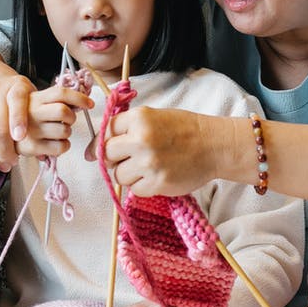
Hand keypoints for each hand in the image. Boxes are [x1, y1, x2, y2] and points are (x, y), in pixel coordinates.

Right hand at [0, 73, 35, 171]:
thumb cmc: (18, 101)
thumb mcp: (32, 102)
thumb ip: (40, 124)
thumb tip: (44, 156)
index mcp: (17, 86)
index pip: (17, 100)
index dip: (18, 119)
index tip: (20, 137)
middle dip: (6, 150)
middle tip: (13, 162)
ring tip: (3, 164)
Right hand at [12, 86, 93, 157]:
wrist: (2, 132)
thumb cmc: (27, 116)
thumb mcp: (37, 101)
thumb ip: (55, 100)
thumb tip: (83, 102)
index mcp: (35, 98)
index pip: (61, 93)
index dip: (79, 98)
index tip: (89, 104)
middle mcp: (31, 112)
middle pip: (63, 112)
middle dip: (71, 117)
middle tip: (67, 121)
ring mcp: (31, 130)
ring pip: (64, 130)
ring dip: (67, 132)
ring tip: (57, 132)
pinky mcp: (31, 147)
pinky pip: (61, 146)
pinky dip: (64, 145)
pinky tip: (56, 143)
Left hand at [103, 107, 224, 196]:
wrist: (215, 146)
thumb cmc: (184, 130)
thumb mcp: (154, 117)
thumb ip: (126, 128)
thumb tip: (92, 151)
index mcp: (140, 118)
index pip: (106, 131)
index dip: (104, 141)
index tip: (105, 149)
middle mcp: (141, 140)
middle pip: (106, 154)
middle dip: (114, 158)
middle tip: (130, 158)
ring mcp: (149, 163)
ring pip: (118, 175)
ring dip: (128, 174)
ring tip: (148, 166)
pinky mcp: (157, 183)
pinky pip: (134, 190)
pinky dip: (142, 186)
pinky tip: (156, 176)